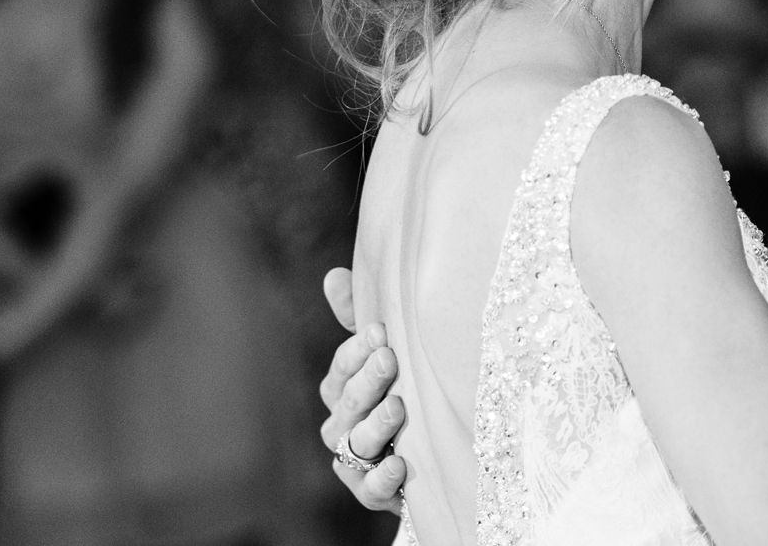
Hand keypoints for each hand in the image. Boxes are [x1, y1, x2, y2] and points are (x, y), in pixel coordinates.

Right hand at [318, 267, 408, 510]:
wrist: (433, 452)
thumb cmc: (404, 389)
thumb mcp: (389, 351)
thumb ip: (359, 316)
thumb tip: (334, 275)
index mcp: (343, 387)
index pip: (342, 366)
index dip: (357, 349)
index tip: (381, 330)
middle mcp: (342, 424)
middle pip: (347, 401)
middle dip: (367, 379)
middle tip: (390, 358)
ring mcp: (355, 460)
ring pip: (355, 443)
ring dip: (375, 425)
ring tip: (399, 407)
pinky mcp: (373, 492)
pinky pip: (371, 489)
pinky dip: (383, 478)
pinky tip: (400, 465)